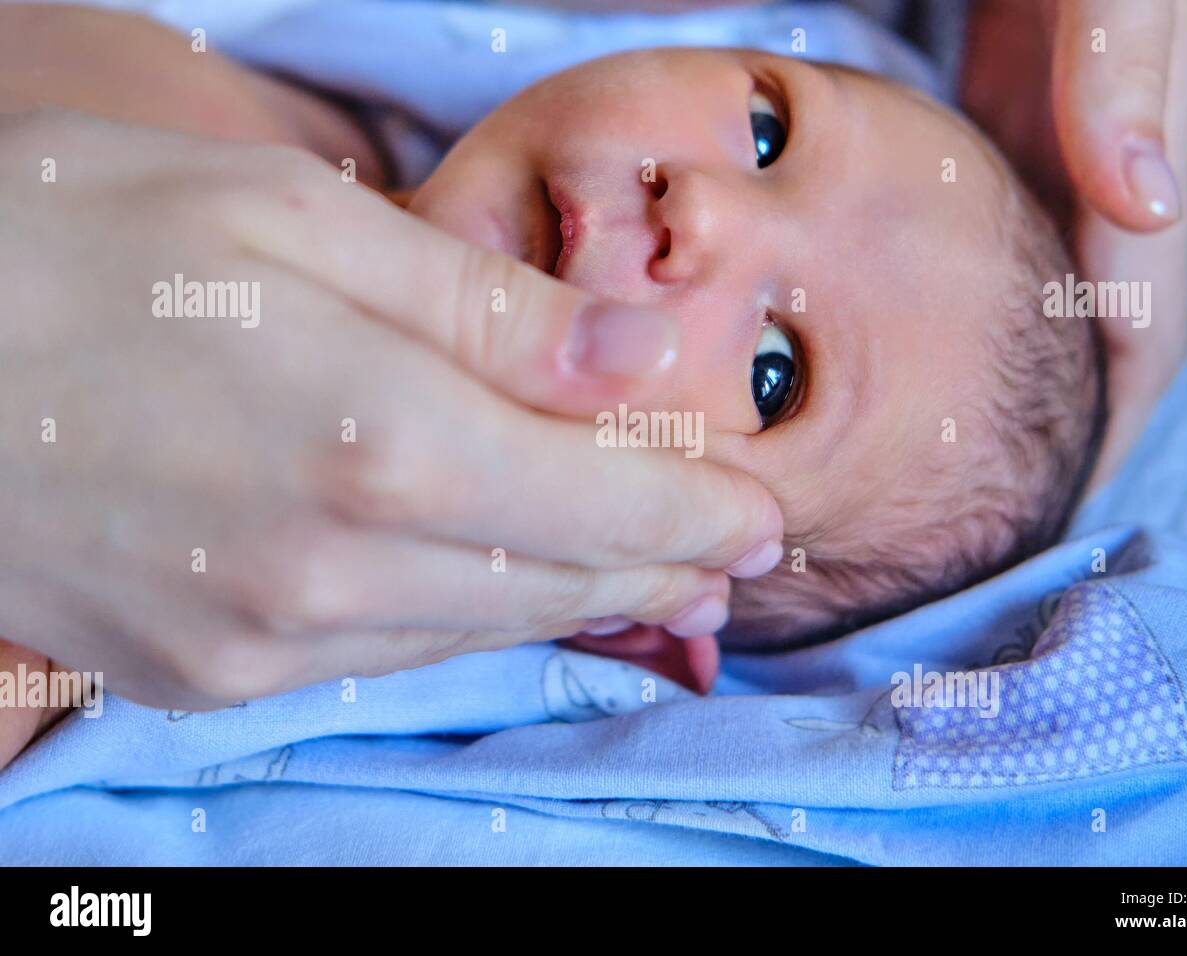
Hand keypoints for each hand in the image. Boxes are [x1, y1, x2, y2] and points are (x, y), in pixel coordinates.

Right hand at [0, 109, 782, 712]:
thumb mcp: (282, 218)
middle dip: (656, 564)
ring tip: (647, 569)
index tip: (759, 517)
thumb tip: (628, 355)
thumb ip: (475, 306)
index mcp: (375, 442)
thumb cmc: (63, 246)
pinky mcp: (204, 672)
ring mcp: (261, 639)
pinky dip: (468, 618)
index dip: (695, 514)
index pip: (600, 504)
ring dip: (575, 596)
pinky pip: (385, 653)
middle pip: (554, 583)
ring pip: (478, 630)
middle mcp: (331, 572)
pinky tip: (499, 580)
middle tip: (726, 550)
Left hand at [963, 0, 1186, 483]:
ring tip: (922, 468)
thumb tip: (1141, 196)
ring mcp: (1038, 166)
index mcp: (1134, 166)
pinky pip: (975, 249)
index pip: (1142, 330)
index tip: (1053, 512)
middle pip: (1080, 340)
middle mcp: (1093, 183)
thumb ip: (1126, 64)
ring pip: (1025, 305)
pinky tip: (880, 352)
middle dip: (1041, 432)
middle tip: (961, 521)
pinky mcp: (986, 137)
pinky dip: (937, 309)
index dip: (1107, 426)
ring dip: (991, 386)